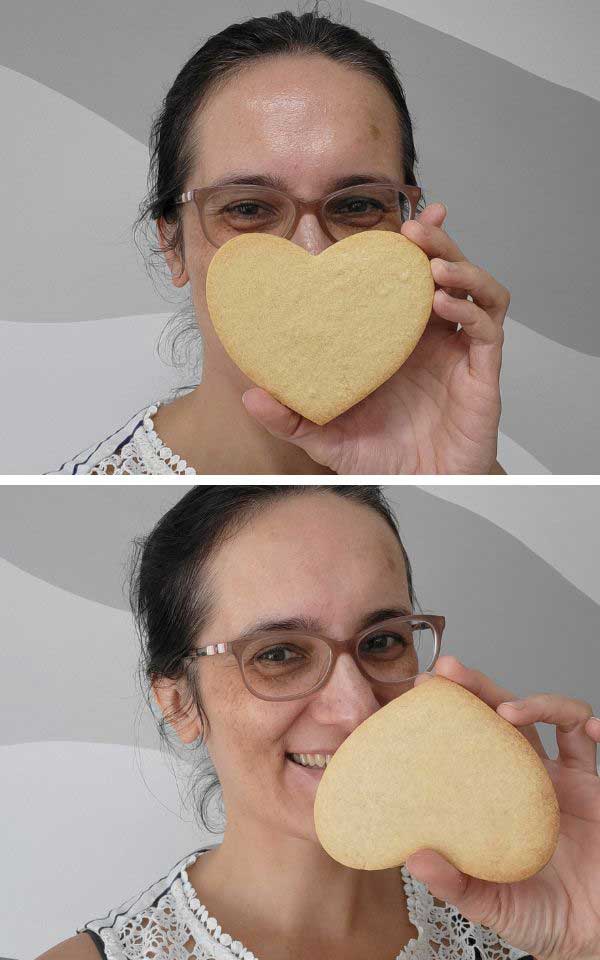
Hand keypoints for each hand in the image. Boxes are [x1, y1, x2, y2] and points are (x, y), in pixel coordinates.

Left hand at [242, 203, 508, 473]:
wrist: (424, 489)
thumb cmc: (385, 458)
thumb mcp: (327, 437)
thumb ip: (292, 418)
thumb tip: (251, 398)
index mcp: (395, 339)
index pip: (400, 280)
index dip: (399, 249)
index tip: (388, 222)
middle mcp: (430, 338)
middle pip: (443, 270)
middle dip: (433, 242)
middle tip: (415, 227)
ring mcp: (458, 352)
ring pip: (474, 288)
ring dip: (458, 266)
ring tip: (430, 262)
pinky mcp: (481, 372)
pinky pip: (486, 328)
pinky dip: (470, 309)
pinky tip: (444, 305)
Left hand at [406, 656, 599, 959]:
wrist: (597, 937)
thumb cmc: (546, 920)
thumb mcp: (493, 905)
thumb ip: (457, 884)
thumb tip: (414, 858)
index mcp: (496, 797)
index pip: (468, 742)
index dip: (447, 715)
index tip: (418, 694)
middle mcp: (528, 778)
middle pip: (504, 716)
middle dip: (478, 687)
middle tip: (449, 671)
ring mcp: (566, 779)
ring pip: (552, 718)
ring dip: (534, 702)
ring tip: (508, 710)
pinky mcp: (599, 789)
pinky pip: (595, 745)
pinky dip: (593, 726)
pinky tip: (590, 728)